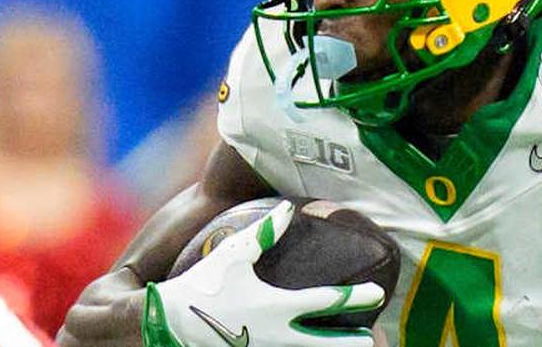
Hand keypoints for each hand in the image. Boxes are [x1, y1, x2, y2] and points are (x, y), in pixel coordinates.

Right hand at [141, 200, 384, 346]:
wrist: (163, 326)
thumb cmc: (199, 287)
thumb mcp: (232, 255)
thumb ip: (264, 233)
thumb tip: (289, 208)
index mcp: (277, 307)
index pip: (327, 300)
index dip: (355, 297)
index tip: (377, 294)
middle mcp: (276, 334)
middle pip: (325, 342)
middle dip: (352, 342)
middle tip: (374, 338)